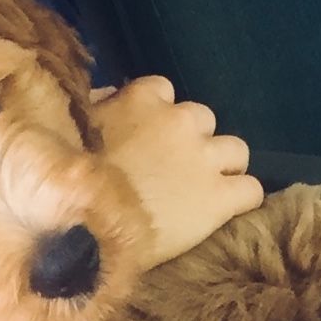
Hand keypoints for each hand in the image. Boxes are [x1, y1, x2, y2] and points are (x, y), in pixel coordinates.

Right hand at [91, 78, 263, 269]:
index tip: (145, 137)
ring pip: (236, 151)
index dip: (156, 115)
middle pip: (202, 119)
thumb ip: (98, 109)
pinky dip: (239, 199)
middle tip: (173, 169)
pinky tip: (222, 212)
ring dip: (221, 166)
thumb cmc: (69, 181)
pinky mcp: (222, 197)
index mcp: (142, 100)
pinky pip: (252, 190)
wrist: (84, 230)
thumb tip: (108, 98)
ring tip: (202, 190)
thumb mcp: (74, 131)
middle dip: (191, 140)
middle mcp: (180, 120)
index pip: (163, 90)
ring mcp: (205, 157)